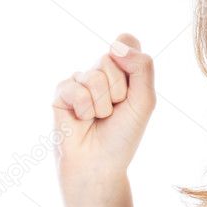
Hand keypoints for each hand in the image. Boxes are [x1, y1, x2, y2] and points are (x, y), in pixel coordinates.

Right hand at [51, 32, 155, 206]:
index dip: (131, 60)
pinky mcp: (61, 92)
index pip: (126, 41)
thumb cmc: (122, 136)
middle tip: (113, 111)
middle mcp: (100, 71)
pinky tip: (82, 120)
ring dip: (102, 104)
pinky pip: (75, 88)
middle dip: (118, 90)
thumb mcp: (145, 100)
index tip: (131, 88)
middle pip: (112, 57)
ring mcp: (79, 80)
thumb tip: (115, 45)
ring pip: (95, 75)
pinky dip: (84, 109)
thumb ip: (142, 67)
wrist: (98, 165)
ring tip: (98, 118)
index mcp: (122, 70)